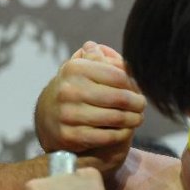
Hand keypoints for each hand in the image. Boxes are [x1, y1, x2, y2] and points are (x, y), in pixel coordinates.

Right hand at [34, 41, 145, 169]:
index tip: (139, 88)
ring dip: (133, 119)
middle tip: (142, 105)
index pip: (117, 75)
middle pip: (119, 98)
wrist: (46, 117)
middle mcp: (69, 90)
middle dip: (137, 103)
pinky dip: (121, 134)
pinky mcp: (70, 135)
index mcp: (75, 69)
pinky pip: (106, 136)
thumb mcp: (81, 69)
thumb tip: (114, 53)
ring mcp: (68, 114)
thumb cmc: (74, 89)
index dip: (133, 83)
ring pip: (115, 118)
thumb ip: (100, 59)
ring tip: (138, 118)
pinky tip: (127, 130)